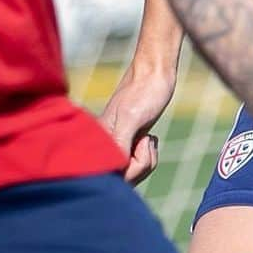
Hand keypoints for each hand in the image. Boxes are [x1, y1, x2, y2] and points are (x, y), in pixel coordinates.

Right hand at [100, 61, 176, 185]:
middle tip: (146, 139)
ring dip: (147, 158)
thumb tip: (112, 170)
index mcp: (98, 143)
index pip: (114, 177)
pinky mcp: (125, 145)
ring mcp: (114, 148)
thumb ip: (118, 144)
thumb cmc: (144, 92)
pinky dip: (148, 154)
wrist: (154, 72)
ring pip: (133, 172)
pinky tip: (148, 137)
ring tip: (147, 137)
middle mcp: (102, 148)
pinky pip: (137, 164)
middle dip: (142, 163)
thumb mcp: (131, 119)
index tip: (140, 143)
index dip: (133, 168)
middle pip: (124, 180)